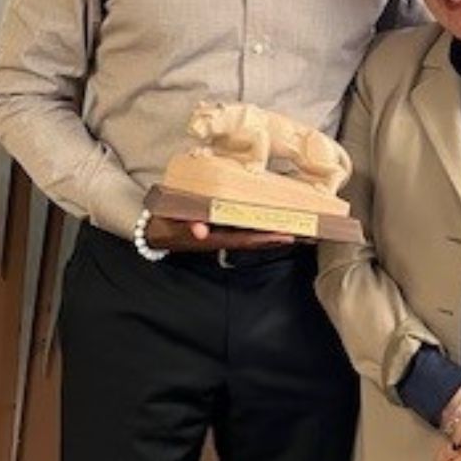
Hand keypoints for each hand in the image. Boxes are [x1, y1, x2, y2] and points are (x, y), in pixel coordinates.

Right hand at [141, 213, 293, 254]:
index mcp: (214, 238)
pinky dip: (261, 225)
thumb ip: (186, 227)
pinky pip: (245, 227)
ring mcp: (222, 233)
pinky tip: (275, 222)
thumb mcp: (171, 226)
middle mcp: (222, 238)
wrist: (153, 229)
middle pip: (256, 238)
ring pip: (253, 233)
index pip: (245, 239)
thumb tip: (201, 231)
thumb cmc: (163, 225)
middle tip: (307, 234)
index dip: (266, 238)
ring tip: (300, 229)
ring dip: (274, 232)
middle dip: (279, 236)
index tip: (287, 236)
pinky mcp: (220, 228)